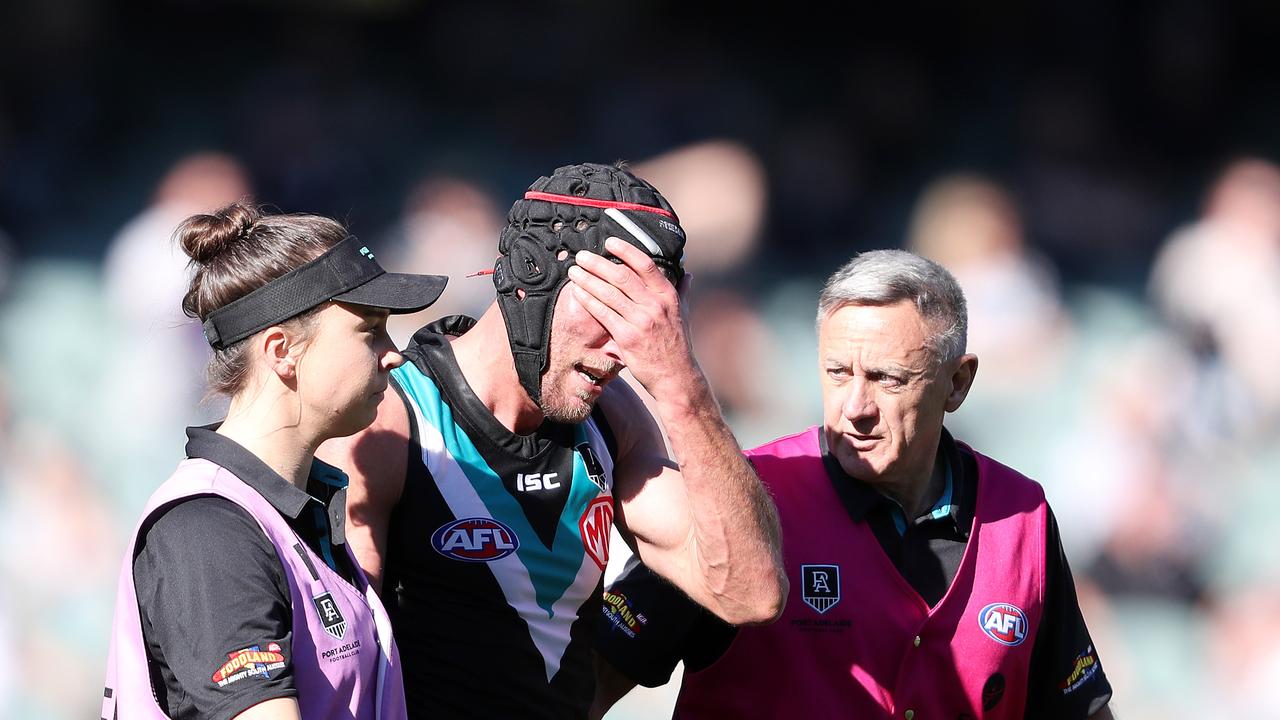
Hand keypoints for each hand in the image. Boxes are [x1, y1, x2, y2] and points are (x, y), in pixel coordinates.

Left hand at [567, 237, 698, 395]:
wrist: (676, 377)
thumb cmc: (677, 345)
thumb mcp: (685, 314)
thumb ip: (683, 292)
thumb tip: (688, 274)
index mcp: (668, 296)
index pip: (645, 265)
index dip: (625, 251)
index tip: (609, 243)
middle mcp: (655, 306)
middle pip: (622, 276)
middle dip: (598, 264)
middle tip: (582, 256)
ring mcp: (641, 322)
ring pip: (609, 294)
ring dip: (588, 280)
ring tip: (574, 272)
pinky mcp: (627, 338)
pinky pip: (603, 314)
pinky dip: (589, 301)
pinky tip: (578, 294)